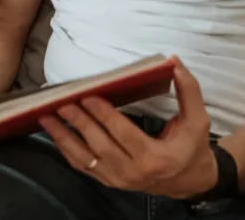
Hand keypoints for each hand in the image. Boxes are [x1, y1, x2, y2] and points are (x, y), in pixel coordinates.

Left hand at [38, 60, 218, 198]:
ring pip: (84, 159)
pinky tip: (54, 131)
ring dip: (63, 137)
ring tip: (46, 116)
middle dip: (79, 122)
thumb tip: (174, 62)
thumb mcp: (198, 120)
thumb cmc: (191, 147)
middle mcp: (133, 173)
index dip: (104, 115)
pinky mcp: (108, 182)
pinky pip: (82, 166)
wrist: (189, 181)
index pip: (123, 134)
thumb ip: (189, 91)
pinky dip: (65, 149)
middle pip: (100, 145)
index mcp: (155, 158)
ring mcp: (118, 180)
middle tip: (62, 102)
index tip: (88, 96)